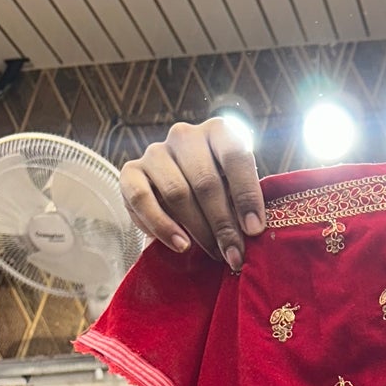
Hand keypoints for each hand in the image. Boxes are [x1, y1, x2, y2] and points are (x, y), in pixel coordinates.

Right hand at [119, 121, 265, 271]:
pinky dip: (162, 226)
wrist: (177, 197)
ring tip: (213, 254)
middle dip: (223, 223)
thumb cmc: (218, 194)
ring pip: (177, 192)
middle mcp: (185, 136)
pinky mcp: (131, 171)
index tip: (254, 230)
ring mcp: (156, 152)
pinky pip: (141, 199)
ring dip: (198, 229)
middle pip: (206, 181)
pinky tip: (181, 246)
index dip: (247, 195)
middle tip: (234, 253)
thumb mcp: (236, 191)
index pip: (235, 157)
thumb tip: (253, 232)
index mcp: (218, 132)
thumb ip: (244, 204)